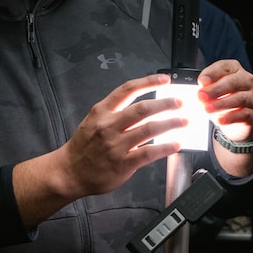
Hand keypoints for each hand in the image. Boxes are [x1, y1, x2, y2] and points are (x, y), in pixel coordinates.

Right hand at [59, 72, 184, 197]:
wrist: (69, 172)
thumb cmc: (83, 147)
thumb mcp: (93, 121)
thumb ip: (115, 113)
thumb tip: (144, 108)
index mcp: (102, 112)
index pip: (128, 90)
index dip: (149, 82)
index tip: (165, 80)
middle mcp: (109, 126)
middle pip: (143, 108)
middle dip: (166, 103)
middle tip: (180, 102)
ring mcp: (116, 145)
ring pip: (149, 129)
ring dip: (171, 123)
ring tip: (184, 121)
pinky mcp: (123, 163)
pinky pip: (149, 153)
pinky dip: (165, 148)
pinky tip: (175, 144)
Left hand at [198, 59, 252, 141]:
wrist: (236, 120)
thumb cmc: (222, 99)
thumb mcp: (211, 90)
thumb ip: (206, 86)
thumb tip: (201, 86)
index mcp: (234, 70)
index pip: (224, 67)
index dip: (212, 73)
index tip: (201, 81)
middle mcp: (245, 81)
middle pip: (232, 82)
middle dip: (215, 89)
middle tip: (202, 96)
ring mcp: (251, 97)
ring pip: (239, 98)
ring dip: (221, 104)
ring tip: (207, 109)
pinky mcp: (252, 113)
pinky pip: (243, 114)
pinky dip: (230, 117)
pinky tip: (220, 119)